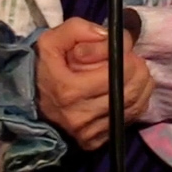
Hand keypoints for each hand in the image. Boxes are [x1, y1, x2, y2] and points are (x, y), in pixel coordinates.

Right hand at [36, 17, 153, 149]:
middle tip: (131, 59)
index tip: (123, 48)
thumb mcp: (51, 39)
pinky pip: (129, 119)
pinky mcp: (95, 142)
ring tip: (130, 72)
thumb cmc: (44, 67)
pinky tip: (126, 90)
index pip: (117, 72)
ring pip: (135, 106)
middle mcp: (80, 116)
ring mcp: (89, 132)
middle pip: (130, 91)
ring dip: (141, 85)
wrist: (30, 100)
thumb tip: (108, 36)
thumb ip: (79, 29)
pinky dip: (136, 102)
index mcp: (69, 90)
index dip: (126, 56)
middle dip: (138, 69)